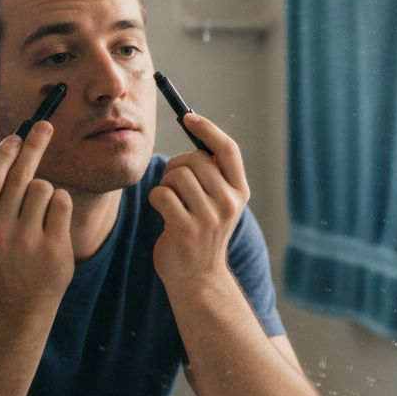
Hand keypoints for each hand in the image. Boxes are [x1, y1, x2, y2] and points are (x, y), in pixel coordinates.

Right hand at [0, 122, 73, 302]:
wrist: (23, 296)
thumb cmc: (3, 251)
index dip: (4, 154)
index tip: (17, 136)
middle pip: (19, 177)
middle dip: (33, 146)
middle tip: (45, 126)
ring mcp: (27, 241)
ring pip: (44, 188)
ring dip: (46, 188)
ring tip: (40, 208)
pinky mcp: (52, 247)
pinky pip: (62, 203)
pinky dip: (60, 202)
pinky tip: (52, 219)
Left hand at [149, 113, 248, 286]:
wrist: (198, 278)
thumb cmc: (201, 232)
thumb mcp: (218, 202)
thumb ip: (213, 173)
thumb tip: (194, 127)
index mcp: (240, 192)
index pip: (228, 150)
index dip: (207, 129)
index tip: (188, 117)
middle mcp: (229, 203)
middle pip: (195, 159)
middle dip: (176, 165)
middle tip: (174, 183)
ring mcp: (209, 218)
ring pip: (176, 175)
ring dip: (165, 184)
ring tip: (170, 202)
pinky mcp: (186, 229)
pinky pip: (161, 194)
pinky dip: (156, 199)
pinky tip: (163, 213)